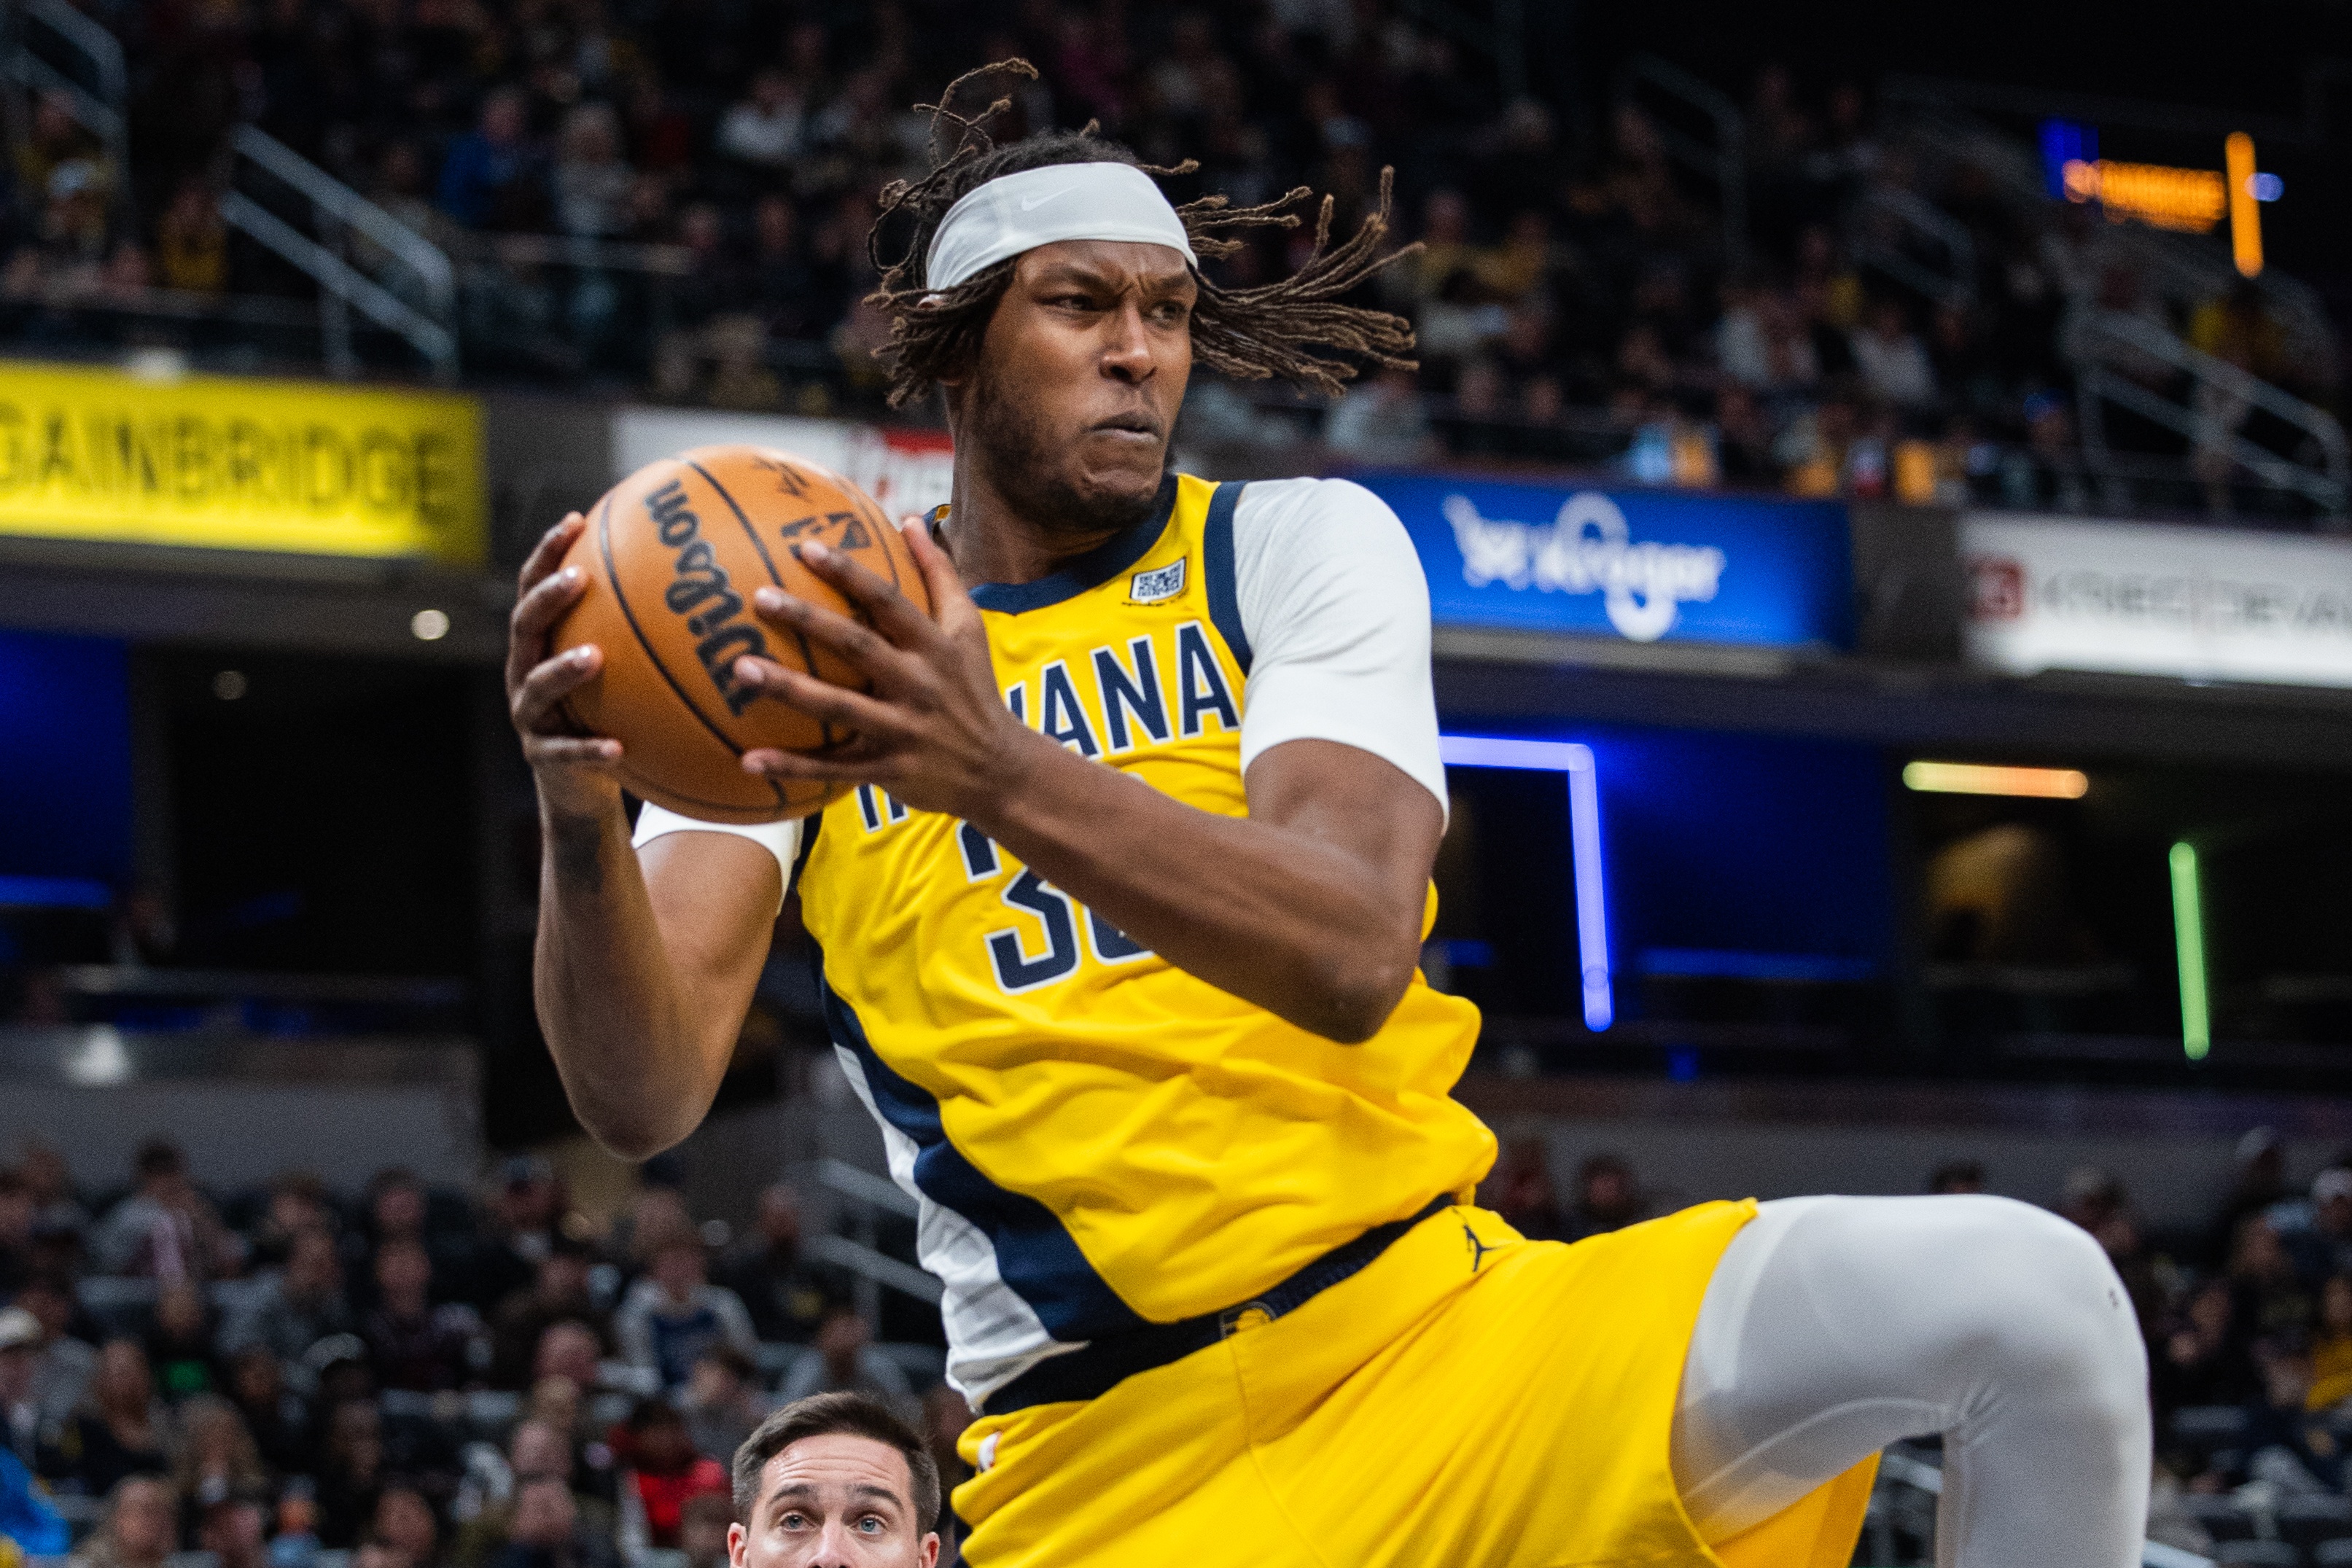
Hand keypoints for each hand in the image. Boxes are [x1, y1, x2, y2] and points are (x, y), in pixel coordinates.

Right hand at [507, 512, 623, 813]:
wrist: (577, 782)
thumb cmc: (607, 711)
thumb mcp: (618, 669)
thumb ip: (639, 630)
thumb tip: (700, 582)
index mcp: (540, 644)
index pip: (534, 588)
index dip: (548, 553)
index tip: (575, 520)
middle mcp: (524, 671)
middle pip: (525, 626)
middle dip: (548, 599)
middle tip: (579, 578)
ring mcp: (530, 715)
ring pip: (537, 686)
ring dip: (563, 669)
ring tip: (594, 657)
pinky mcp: (544, 757)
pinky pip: (566, 752)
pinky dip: (590, 749)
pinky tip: (618, 747)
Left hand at [732, 522, 1040, 822]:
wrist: (999, 770)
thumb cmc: (974, 690)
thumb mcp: (968, 629)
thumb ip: (939, 573)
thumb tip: (908, 518)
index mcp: (935, 647)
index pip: (889, 602)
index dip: (849, 574)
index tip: (805, 549)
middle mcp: (919, 685)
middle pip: (857, 646)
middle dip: (808, 621)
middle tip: (759, 598)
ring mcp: (902, 730)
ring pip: (838, 707)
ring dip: (788, 689)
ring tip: (741, 670)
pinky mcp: (888, 770)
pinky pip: (833, 768)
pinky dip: (792, 767)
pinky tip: (747, 760)